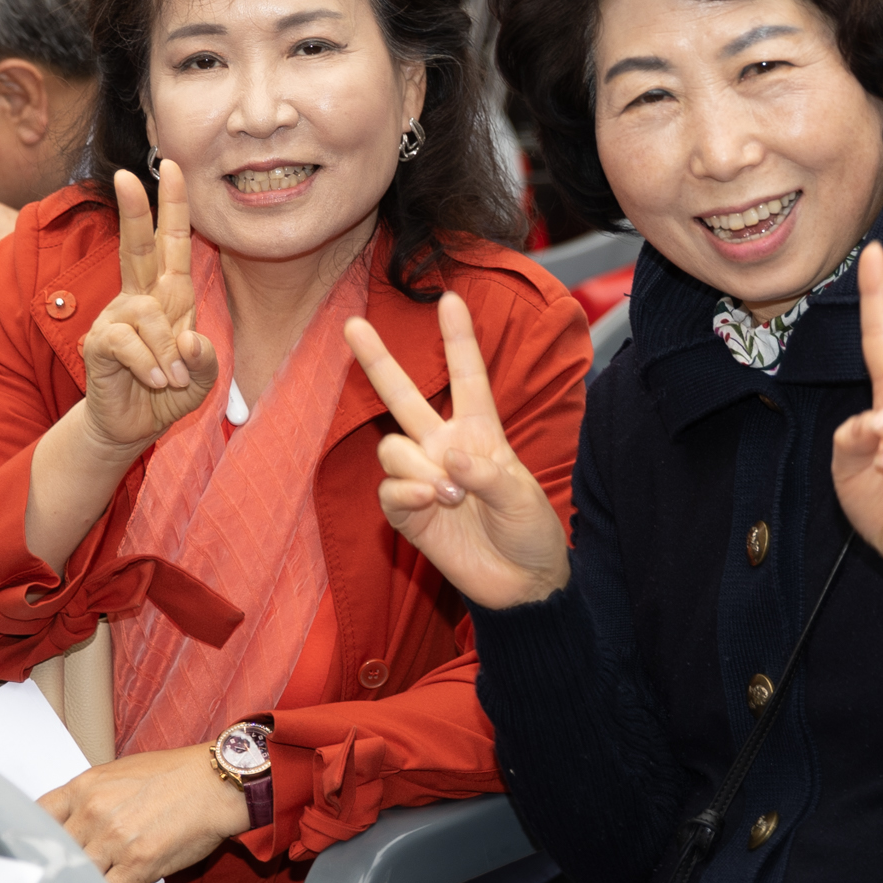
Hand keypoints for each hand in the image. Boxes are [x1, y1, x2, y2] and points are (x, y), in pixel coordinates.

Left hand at [40, 746, 250, 882]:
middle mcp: (93, 813)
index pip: (36, 817)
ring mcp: (114, 840)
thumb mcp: (120, 773)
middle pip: (53, 852)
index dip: (29, 839)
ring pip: (77, 877)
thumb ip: (89, 797)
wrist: (216, 783)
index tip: (28, 854)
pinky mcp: (138, 865)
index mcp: (84, 788)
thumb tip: (70, 822)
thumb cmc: (174, 775)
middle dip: (53, 870)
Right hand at [79, 166, 216, 455]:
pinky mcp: (100, 342)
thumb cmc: (168, 392)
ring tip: (171, 380)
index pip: (173, 244)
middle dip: (136, 211)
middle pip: (138, 246)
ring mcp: (117, 317)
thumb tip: (190, 342)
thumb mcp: (202, 379)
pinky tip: (154, 381)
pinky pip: (127, 343)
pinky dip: (149, 365)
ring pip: (147, 314)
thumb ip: (205, 361)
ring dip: (167, 352)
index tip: (173, 167)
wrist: (133, 425)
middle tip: (127, 174)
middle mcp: (142, 298)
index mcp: (170, 295)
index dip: (174, 207)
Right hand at [346, 292, 569, 609]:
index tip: (449, 298)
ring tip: (451, 495)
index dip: (458, 339)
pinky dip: (407, 493)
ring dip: (418, 468)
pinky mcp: (408, 514)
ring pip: (391, 448)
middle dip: (377, 361)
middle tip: (352, 324)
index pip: (467, 378)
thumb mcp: (523, 497)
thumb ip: (488, 474)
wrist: (521, 583)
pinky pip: (388, 490)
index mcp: (481, 433)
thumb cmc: (530, 532)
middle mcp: (444, 448)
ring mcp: (423, 479)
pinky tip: (432, 504)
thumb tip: (448, 460)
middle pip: (403, 398)